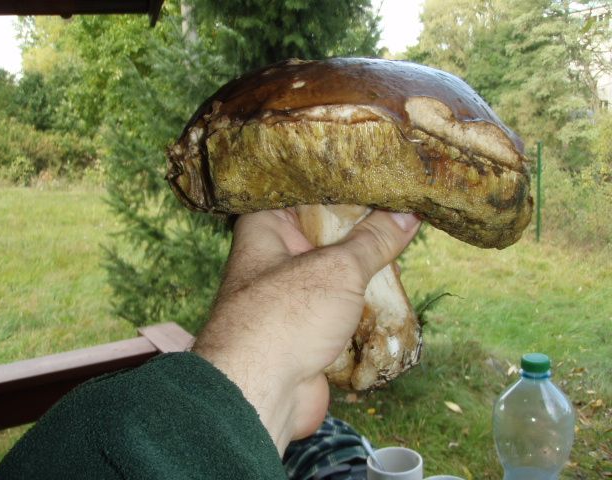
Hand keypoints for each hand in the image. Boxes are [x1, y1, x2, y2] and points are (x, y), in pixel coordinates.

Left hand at [193, 208, 419, 454]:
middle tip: (405, 214)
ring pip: (336, 271)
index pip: (309, 194)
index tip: (386, 179)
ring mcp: (290, 293)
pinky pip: (339, 304)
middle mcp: (274, 256)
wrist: (258, 392)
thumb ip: (374, 240)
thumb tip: (408, 213)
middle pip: (326, 233)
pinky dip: (363, 301)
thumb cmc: (286, 316)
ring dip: (367, 269)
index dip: (347, 188)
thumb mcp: (338, 269)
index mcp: (266, 227)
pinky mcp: (304, 326)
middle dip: (364, 230)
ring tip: (406, 245)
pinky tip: (394, 288)